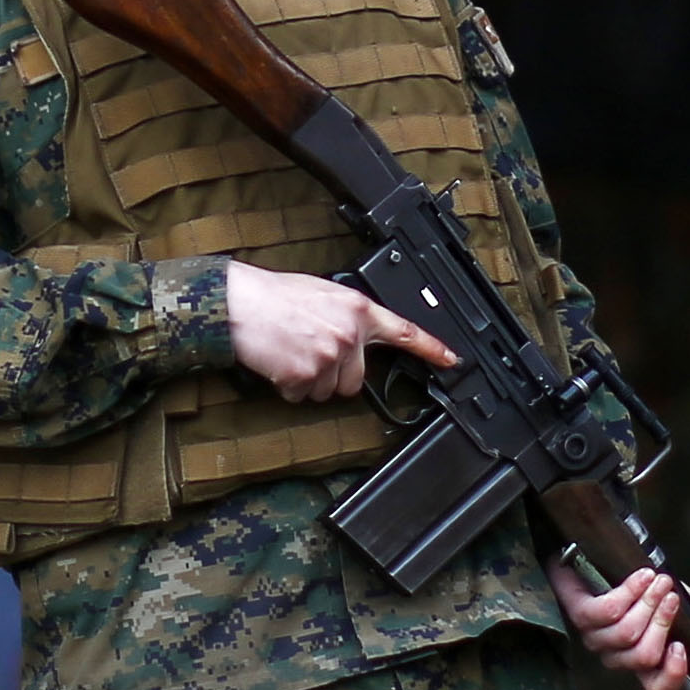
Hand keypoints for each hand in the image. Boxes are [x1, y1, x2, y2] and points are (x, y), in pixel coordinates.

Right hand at [226, 264, 456, 403]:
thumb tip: (358, 337)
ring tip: (289, 352)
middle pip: (356, 380)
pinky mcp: (305, 376)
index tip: (451, 360)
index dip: (431, 348)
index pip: (403, 331)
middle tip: (309, 351)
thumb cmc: (274, 295)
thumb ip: (348, 315)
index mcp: (357, 309)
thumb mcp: (322, 293)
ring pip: (327, 391)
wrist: (238, 302)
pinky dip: (287, 386)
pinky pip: (301, 396)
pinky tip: (277, 362)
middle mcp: (349, 334)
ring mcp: (328, 357)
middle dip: (334, 374)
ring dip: (309, 381)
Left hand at [550, 560, 689, 689]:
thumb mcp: (675, 597)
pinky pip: (609, 611)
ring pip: (627, 633)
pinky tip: (642, 576)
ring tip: (658, 580)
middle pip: (645, 656)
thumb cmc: (632, 584)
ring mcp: (598, 638)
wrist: (591, 555)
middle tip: (671, 595)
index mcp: (643, 658)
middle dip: (663, 622)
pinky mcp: (581, 616)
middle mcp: (618, 655)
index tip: (682, 648)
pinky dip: (630, 591)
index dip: (672, 677)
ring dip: (648, 602)